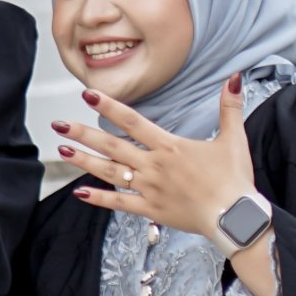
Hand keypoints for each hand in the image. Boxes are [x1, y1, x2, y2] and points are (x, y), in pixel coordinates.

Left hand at [55, 77, 253, 239]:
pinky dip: (99, 198)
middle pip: (112, 147)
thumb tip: (235, 78)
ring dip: (85, 162)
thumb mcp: (234, 139)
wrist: (235, 218)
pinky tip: (80, 192)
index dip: (109, 107)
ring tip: (63, 152)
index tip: (87, 95)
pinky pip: (120, 203)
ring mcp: (150, 189)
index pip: (133, 122)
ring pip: (110, 173)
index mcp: (170, 147)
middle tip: (59, 125)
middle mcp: (154, 166)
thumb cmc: (234, 179)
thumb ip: (229, 107)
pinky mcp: (151, 210)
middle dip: (84, 135)